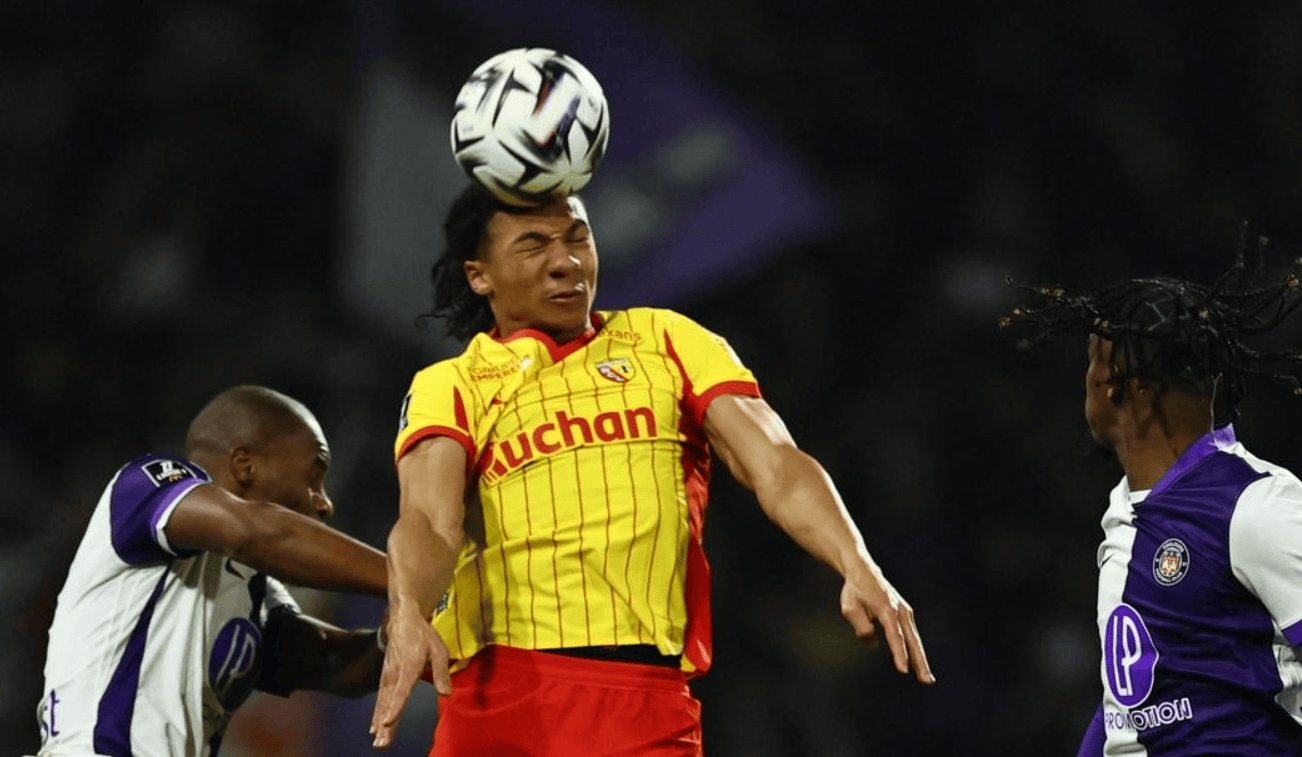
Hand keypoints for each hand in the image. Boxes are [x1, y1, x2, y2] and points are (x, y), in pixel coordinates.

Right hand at [369, 602, 452, 748]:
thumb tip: (446, 694)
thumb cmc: (423, 636)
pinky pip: (381, 698)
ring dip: (380, 723)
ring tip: (378, 742)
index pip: (401, 690)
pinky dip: (377, 714)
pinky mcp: (385, 677)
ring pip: (382, 703)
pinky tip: (375, 728)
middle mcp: (395, 673)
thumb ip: (441, 672)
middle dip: (385, 725)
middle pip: (389, 702)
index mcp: (409, 666)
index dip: (395, 707)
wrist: (403, 620)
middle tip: (381, 745)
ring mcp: (387, 675)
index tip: (388, 723)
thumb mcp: (439, 650)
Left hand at [840, 562, 934, 684]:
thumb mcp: (849, 607)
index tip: (903, 670)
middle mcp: (900, 611)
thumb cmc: (854, 591)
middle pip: (912, 640)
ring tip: (927, 679)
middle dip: (920, 662)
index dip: (899, 654)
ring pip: (915, 639)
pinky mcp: (906, 613)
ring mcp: (906, 612)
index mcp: (887, 610)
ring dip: (921, 659)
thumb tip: (872, 641)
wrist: (864, 571)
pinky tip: (919, 664)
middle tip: (927, 681)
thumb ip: (860, 625)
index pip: (895, 636)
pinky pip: (912, 635)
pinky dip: (917, 650)